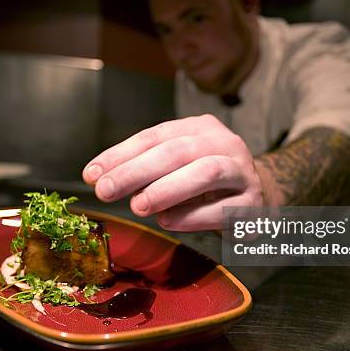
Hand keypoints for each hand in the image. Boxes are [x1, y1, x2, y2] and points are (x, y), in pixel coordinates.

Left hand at [82, 114, 264, 230]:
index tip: (91, 174)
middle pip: (178, 151)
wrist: (259, 197)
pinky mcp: (253, 204)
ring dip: (167, 189)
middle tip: (105, 190)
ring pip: (206, 172)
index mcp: (201, 128)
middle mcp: (225, 144)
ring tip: (138, 206)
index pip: (155, 136)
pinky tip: (167, 222)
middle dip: (136, 171)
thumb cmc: (206, 183)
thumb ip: (146, 169)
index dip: (120, 154)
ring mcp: (243, 172)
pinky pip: (221, 209)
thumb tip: (101, 177)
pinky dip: (190, 217)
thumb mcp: (178, 166)